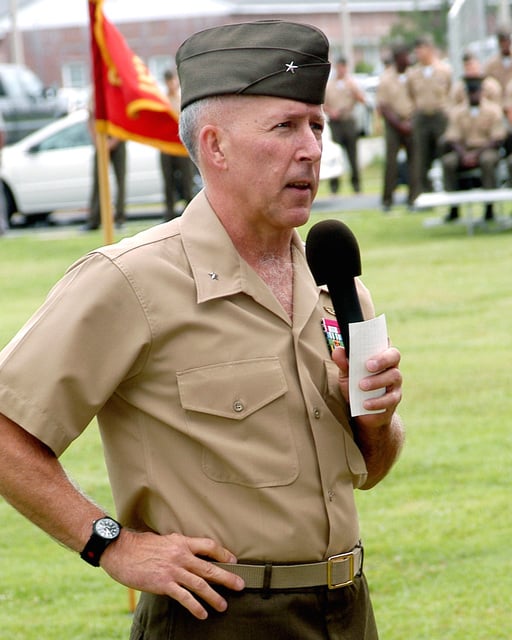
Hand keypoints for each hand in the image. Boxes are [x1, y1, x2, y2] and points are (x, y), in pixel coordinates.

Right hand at [101, 530, 244, 619]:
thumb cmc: (140, 546)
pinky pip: (184, 597)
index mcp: (181, 542)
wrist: (120, 550)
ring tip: (223, 605)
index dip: (223, 553)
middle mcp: (180, 554)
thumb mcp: (163, 540)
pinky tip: (202, 614)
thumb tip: (188, 554)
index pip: (209, 546)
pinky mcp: (163, 583)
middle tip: (240, 585)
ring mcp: (173, 569)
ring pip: (200, 584)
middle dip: (227, 577)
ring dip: (214, 596)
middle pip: (209, 567)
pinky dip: (195, 606)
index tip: (233, 560)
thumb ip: (177, 547)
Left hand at [332, 345, 401, 426]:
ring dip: (377, 381)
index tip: (371, 344)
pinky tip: (365, 404)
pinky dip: (377, 401)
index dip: (383, 342)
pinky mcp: (394, 400)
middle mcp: (391, 368)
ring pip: (394, 377)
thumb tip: (338, 350)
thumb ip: (343, 362)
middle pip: (394, 357)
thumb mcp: (347, 374)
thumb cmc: (355, 387)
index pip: (386, 344)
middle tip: (368, 366)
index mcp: (381, 358)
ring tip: (361, 386)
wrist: (361, 413)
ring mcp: (395, 384)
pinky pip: (390, 399)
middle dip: (382, 359)